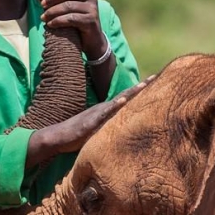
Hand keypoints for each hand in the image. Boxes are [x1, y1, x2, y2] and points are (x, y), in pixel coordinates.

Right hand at [25, 77, 153, 165]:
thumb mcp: (97, 131)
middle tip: (156, 76)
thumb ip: (109, 128)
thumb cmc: (77, 136)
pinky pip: (104, 113)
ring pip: (118, 101)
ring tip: (144, 84)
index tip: (155, 81)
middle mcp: (104, 109)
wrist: (57, 137)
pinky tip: (123, 100)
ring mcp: (97, 114)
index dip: (140, 90)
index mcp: (107, 111)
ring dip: (131, 92)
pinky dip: (114, 106)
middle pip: (126, 95)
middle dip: (141, 86)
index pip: (127, 98)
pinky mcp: (90, 122)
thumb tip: (121, 131)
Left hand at [32, 0, 106, 59]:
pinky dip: (58, 21)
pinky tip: (50, 24)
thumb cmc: (75, 19)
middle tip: (42, 4)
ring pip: (69, 6)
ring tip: (43, 17)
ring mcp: (92, 9)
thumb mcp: (63, 6)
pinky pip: (72, 18)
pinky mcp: (90, 21)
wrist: (91, 39)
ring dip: (53, 11)